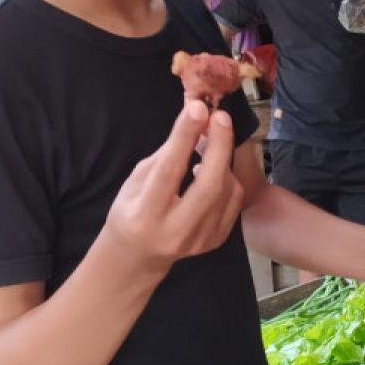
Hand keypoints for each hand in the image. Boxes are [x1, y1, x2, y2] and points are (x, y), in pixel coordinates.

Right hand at [103, 100, 243, 273]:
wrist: (139, 255)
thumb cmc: (131, 210)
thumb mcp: (136, 181)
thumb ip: (166, 154)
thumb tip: (195, 119)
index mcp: (146, 214)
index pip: (169, 171)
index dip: (185, 137)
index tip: (198, 108)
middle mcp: (175, 231)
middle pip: (209, 185)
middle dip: (219, 146)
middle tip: (220, 117)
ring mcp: (199, 240)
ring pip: (226, 191)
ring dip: (223, 160)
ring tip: (211, 143)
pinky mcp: (216, 240)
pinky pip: (232, 201)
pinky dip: (227, 178)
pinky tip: (212, 170)